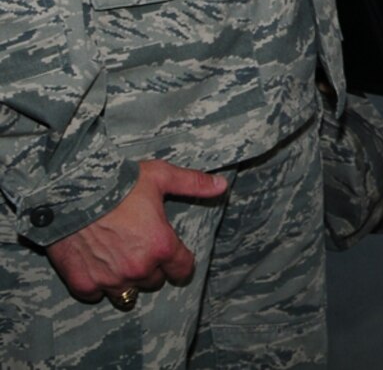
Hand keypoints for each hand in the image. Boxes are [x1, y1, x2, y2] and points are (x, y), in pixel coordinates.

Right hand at [46, 160, 226, 302]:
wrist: (69, 192)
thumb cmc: (118, 183)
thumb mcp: (160, 176)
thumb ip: (193, 184)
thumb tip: (221, 186)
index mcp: (161, 246)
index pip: (182, 270)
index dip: (180, 264)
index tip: (173, 258)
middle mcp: (138, 268)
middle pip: (154, 281)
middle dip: (150, 268)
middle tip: (139, 248)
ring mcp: (110, 279)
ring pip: (127, 294)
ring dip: (126, 281)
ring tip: (118, 260)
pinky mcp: (83, 284)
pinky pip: (96, 296)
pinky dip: (97, 284)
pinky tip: (95, 265)